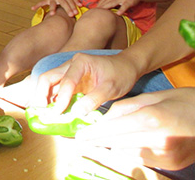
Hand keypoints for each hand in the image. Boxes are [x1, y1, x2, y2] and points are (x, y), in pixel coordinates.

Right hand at [31, 0, 81, 16]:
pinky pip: (41, 3)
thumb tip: (80, 6)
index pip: (70, 2)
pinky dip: (37, 5)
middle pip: (64, 3)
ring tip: (52, 14)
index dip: (73, 7)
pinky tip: (32, 8)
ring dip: (52, 9)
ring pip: (53, 4)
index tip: (76, 13)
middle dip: (67, 9)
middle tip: (71, 15)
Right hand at [31, 51, 138, 115]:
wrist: (126, 67)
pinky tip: (53, 111)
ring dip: (45, 98)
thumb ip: (93, 100)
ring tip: (44, 113)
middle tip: (40, 111)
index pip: (66, 81)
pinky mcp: (71, 82)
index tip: (58, 113)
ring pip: (49, 83)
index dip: (61, 98)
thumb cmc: (120, 74)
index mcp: (79, 62)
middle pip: (48, 78)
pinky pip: (57, 90)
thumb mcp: (110, 88)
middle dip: (41, 94)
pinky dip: (53, 100)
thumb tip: (76, 113)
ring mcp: (68, 73)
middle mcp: (69, 65)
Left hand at [76, 88, 194, 170]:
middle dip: (100, 140)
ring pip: (128, 152)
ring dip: (116, 144)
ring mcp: (166, 155)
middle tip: (84, 138)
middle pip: (118, 143)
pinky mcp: (171, 164)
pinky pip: (142, 158)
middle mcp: (158, 140)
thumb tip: (104, 118)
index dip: (95, 133)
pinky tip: (133, 140)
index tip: (80, 136)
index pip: (115, 129)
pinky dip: (133, 150)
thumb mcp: (153, 97)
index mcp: (152, 119)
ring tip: (110, 136)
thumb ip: (126, 107)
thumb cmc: (183, 102)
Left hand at [97, 0, 141, 15]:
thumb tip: (102, 7)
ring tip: (102, 15)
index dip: (97, 6)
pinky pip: (124, 6)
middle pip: (105, 2)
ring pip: (112, 4)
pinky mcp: (128, 1)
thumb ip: (110, 0)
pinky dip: (121, 10)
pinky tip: (118, 14)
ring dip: (107, 9)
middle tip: (94, 15)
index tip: (92, 12)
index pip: (102, 1)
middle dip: (99, 8)